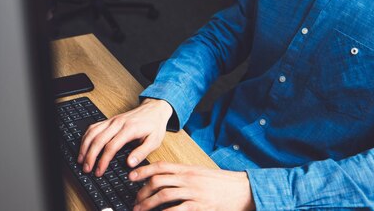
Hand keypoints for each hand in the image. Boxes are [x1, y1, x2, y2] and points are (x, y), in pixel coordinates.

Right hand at [78, 98, 172, 175]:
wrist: (155, 109)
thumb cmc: (154, 125)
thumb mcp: (155, 141)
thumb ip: (142, 153)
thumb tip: (130, 163)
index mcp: (129, 129)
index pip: (111, 146)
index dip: (103, 161)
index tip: (99, 171)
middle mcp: (118, 123)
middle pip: (98, 139)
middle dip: (90, 156)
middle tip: (86, 169)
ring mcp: (112, 120)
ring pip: (93, 132)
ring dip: (85, 146)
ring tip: (81, 160)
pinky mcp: (110, 120)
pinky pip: (94, 126)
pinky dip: (86, 136)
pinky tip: (84, 146)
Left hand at [129, 162, 254, 210]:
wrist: (242, 190)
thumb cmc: (222, 184)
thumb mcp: (202, 174)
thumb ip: (184, 176)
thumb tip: (166, 180)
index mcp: (188, 169)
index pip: (161, 166)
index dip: (143, 170)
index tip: (131, 176)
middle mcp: (188, 179)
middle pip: (158, 181)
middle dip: (142, 191)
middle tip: (136, 200)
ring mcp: (193, 193)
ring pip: (162, 196)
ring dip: (148, 204)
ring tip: (140, 210)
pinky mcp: (198, 207)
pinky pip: (175, 210)